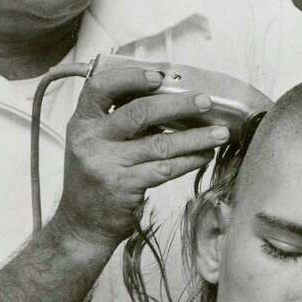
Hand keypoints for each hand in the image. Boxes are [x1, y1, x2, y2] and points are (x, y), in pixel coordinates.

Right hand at [55, 65, 229, 247]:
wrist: (82, 226)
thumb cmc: (95, 180)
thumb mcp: (94, 144)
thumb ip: (119, 123)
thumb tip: (169, 103)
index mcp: (82, 122)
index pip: (101, 87)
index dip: (131, 77)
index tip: (159, 76)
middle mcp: (90, 140)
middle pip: (139, 112)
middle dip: (178, 104)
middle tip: (205, 101)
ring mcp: (106, 163)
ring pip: (160, 143)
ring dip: (195, 137)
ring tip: (219, 133)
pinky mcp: (124, 186)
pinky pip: (165, 168)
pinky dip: (189, 160)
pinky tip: (204, 156)